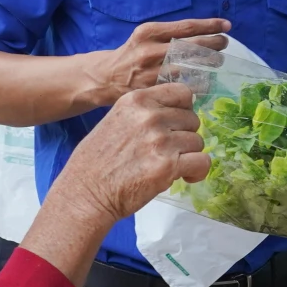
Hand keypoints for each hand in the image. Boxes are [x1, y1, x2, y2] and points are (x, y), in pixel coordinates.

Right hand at [47, 83, 208, 225]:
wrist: (85, 194)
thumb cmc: (96, 163)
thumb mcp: (115, 121)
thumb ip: (143, 114)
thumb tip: (173, 113)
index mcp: (136, 101)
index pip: (182, 92)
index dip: (184, 110)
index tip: (177, 125)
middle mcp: (150, 116)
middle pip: (192, 119)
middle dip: (184, 136)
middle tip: (169, 152)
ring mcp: (160, 141)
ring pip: (197, 141)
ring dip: (189, 155)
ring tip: (171, 166)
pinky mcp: (167, 166)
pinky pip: (202, 162)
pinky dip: (197, 171)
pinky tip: (184, 177)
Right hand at [93, 19, 230, 106]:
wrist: (105, 77)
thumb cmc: (133, 54)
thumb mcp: (146, 37)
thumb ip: (171, 34)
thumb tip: (207, 32)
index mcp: (148, 32)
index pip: (186, 27)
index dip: (210, 25)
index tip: (226, 25)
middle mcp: (148, 50)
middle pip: (191, 46)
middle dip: (213, 43)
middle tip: (224, 43)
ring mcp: (149, 72)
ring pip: (189, 68)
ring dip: (208, 64)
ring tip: (218, 60)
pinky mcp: (151, 90)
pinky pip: (181, 87)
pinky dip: (197, 84)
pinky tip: (207, 81)